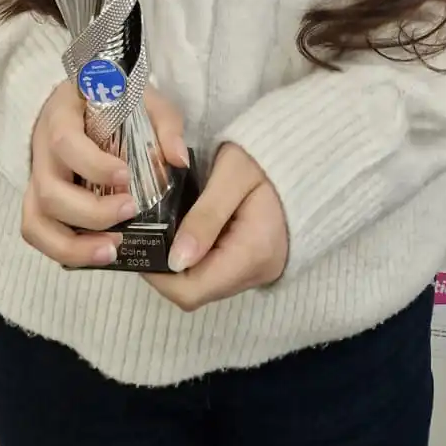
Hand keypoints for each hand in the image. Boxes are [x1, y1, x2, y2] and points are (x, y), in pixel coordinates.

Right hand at [23, 80, 188, 268]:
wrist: (82, 100)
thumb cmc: (112, 101)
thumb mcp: (142, 99)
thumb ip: (164, 123)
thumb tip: (179, 159)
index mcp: (62, 115)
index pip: (65, 141)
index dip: (93, 165)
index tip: (125, 176)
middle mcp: (42, 150)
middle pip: (50, 190)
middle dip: (91, 212)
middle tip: (129, 211)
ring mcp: (36, 179)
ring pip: (36, 220)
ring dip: (73, 244)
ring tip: (113, 249)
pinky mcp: (37, 202)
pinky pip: (37, 233)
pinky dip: (63, 251)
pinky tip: (98, 254)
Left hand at [147, 143, 287, 310]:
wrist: (306, 154)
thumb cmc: (267, 157)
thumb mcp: (232, 174)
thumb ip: (205, 216)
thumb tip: (175, 259)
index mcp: (252, 254)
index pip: (192, 291)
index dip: (158, 275)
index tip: (140, 244)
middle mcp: (257, 273)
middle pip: (196, 291)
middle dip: (166, 268)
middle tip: (148, 232)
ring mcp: (259, 271)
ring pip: (206, 284)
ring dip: (181, 263)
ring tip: (165, 227)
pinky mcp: (257, 263)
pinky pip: (218, 272)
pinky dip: (197, 256)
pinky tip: (188, 229)